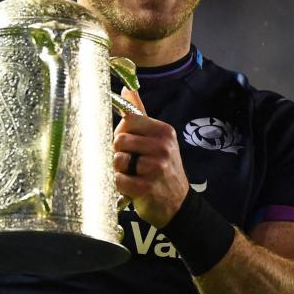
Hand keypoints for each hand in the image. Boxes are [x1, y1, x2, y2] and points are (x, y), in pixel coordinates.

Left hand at [113, 87, 188, 227]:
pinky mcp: (146, 187)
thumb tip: (126, 89)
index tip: (129, 144)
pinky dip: (119, 185)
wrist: (177, 204)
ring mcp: (156, 167)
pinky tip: (131, 187)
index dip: (122, 133)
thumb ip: (139, 114)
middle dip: (118, 153)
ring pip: (116, 160)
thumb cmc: (162, 168)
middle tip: (130, 163)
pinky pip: (118, 179)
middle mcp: (163, 147)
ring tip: (132, 175)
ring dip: (118, 170)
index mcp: (164, 132)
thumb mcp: (157, 139)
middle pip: (119, 140)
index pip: (129, 120)